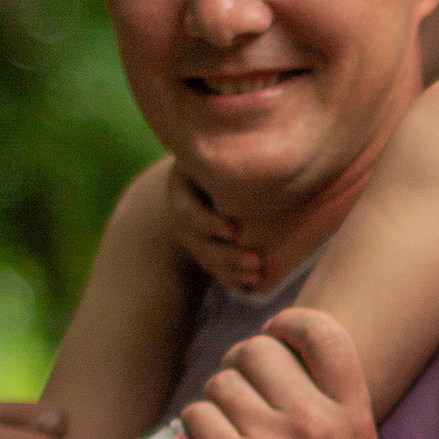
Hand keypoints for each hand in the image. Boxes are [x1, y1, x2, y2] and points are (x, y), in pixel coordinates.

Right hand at [168, 162, 270, 294]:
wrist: (212, 173)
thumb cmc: (219, 157)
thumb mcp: (213, 155)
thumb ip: (224, 161)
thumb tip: (252, 160)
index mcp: (181, 193)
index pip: (189, 214)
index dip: (210, 225)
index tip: (233, 231)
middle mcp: (183, 221)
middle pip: (200, 244)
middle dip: (227, 255)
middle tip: (255, 260)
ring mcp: (193, 239)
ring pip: (208, 261)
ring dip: (232, 270)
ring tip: (257, 273)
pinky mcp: (207, 251)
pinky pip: (217, 270)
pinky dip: (233, 278)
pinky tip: (252, 283)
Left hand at [178, 306, 382, 438]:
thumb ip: (335, 408)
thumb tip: (293, 362)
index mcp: (353, 416)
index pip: (323, 331)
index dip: (290, 323)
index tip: (276, 337)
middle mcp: (316, 422)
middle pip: (259, 349)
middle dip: (240, 364)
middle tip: (239, 391)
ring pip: (221, 382)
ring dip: (215, 399)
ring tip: (225, 428)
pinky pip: (197, 415)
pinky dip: (196, 427)